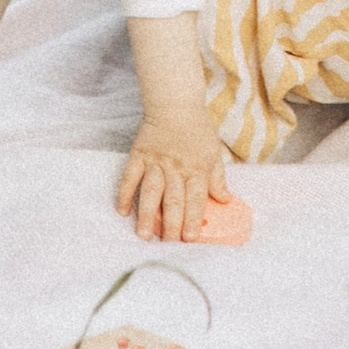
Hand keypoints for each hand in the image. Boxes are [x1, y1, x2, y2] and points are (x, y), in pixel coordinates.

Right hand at [116, 105, 230, 241]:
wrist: (176, 103)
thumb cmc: (197, 130)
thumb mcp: (214, 152)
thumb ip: (218, 179)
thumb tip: (226, 200)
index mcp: (197, 168)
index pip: (196, 198)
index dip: (193, 218)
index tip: (190, 238)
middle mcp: (176, 167)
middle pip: (173, 199)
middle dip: (170, 224)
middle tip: (167, 244)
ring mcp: (155, 161)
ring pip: (151, 191)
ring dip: (147, 214)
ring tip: (144, 235)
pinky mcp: (139, 155)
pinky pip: (130, 176)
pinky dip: (125, 193)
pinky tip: (122, 210)